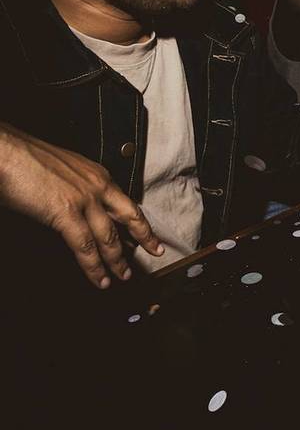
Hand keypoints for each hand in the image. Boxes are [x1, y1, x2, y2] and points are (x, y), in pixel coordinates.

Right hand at [0, 122, 162, 288]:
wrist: (4, 151)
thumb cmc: (24, 159)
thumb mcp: (61, 172)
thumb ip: (75, 190)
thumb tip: (77, 210)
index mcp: (96, 174)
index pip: (124, 201)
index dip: (139, 219)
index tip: (149, 232)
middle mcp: (96, 184)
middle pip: (129, 216)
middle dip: (144, 237)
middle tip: (155, 252)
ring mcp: (84, 198)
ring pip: (109, 237)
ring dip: (117, 261)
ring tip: (122, 276)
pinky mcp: (66, 212)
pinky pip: (85, 246)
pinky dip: (94, 266)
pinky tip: (99, 278)